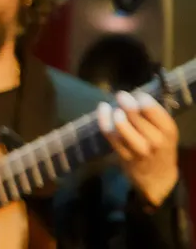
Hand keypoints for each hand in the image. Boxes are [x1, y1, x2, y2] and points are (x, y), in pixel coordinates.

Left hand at [97, 90, 180, 206]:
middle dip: (126, 104)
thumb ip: (152, 115)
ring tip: (114, 107)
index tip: (137, 95)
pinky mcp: (124, 155)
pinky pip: (110, 135)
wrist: (158, 175)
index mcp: (168, 131)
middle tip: (122, 95)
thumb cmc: (160, 146)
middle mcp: (155, 140)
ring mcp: (139, 149)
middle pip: (136, 118)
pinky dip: (103, 120)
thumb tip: (133, 94)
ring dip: (115, 115)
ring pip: (122, 128)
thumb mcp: (165, 131)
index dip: (142, 99)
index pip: (153, 111)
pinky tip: (103, 108)